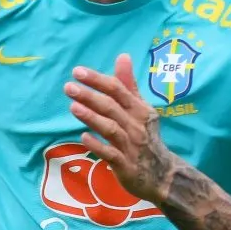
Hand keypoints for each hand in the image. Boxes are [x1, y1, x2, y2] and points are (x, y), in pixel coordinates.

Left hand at [65, 53, 177, 204]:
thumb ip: (128, 84)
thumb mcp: (141, 109)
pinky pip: (110, 154)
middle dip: (90, 96)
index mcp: (140, 109)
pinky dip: (97, 145)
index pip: (117, 90)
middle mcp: (136, 125)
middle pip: (111, 107)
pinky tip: (83, 136)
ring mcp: (131, 146)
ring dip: (92, 117)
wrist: (162, 174)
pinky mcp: (126, 165)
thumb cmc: (146, 136)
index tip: (77, 71)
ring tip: (73, 107)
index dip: (98, 80)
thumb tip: (123, 56)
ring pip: (110, 129)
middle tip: (68, 87)